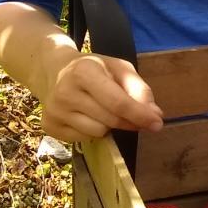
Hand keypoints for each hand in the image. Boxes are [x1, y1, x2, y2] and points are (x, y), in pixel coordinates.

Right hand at [40, 52, 164, 143]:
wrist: (54, 70)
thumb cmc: (93, 68)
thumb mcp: (118, 68)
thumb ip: (138, 88)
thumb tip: (154, 115)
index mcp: (84, 71)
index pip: (117, 102)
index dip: (140, 115)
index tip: (158, 123)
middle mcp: (65, 92)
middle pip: (110, 120)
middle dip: (129, 121)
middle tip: (136, 117)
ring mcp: (55, 111)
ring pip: (97, 133)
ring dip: (109, 126)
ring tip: (103, 109)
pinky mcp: (49, 126)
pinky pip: (84, 139)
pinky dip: (92, 131)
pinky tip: (87, 115)